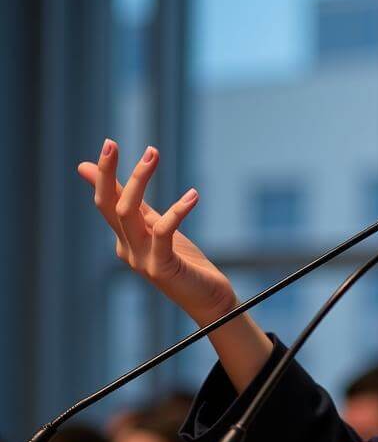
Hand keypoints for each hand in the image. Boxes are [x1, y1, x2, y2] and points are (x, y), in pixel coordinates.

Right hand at [78, 139, 236, 326]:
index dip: (105, 175)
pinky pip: (163, 232)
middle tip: (112, 143)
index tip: (108, 145)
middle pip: (111, 205)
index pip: (108, 202)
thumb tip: (125, 193)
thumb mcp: (158, 228)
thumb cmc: (184, 263)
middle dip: (109, 173)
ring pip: (129, 213)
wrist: (208, 299)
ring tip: (152, 153)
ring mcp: (141, 259)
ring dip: (139, 179)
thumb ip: (139, 206)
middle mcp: (127, 249)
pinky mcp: (161, 267)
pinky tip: (193, 195)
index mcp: (125, 239)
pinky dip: (178, 210)